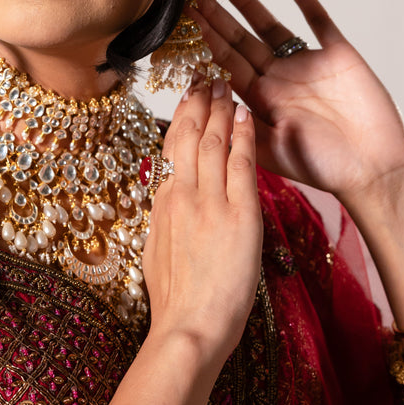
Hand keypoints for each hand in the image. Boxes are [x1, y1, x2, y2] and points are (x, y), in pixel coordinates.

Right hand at [142, 75, 262, 365]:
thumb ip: (164, 222)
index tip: (187, 98)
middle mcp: (182, 195)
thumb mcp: (157, 253)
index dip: (180, 119)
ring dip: (220, 109)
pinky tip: (246, 116)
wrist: (189, 327)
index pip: (171, 150)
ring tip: (225, 84)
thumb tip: (166, 204)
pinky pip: (241, 165)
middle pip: (189, 136)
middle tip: (205, 77)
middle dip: (198, 103)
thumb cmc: (176, 302)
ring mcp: (209, 203)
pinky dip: (243, 136)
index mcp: (163, 204)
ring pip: (213, 142)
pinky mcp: (238, 215)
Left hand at [190, 0, 403, 202]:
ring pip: (269, 24)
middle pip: (240, 40)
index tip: (184, 21)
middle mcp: (279, 78)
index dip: (205, 41)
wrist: (373, 169)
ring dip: (246, 1)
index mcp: (261, 100)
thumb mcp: (273, 152)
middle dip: (215, 16)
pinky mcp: (337, 53)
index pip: (226, 64)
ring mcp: (306, 63)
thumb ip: (242, 128)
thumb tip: (211, 103)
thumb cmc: (324, 167)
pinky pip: (316, 18)